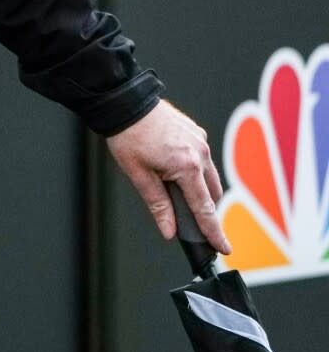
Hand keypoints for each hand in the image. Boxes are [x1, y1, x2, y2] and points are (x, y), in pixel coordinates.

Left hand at [106, 99, 231, 254]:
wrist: (126, 103)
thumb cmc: (128, 137)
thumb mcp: (138, 175)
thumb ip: (158, 205)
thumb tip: (169, 232)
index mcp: (187, 166)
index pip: (205, 208)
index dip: (214, 231)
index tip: (225, 248)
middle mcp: (201, 154)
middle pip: (211, 194)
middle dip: (204, 209)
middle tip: (190, 221)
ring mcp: (201, 142)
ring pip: (210, 176)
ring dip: (201, 189)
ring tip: (176, 191)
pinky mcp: (197, 133)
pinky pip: (203, 159)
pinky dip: (195, 170)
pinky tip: (176, 169)